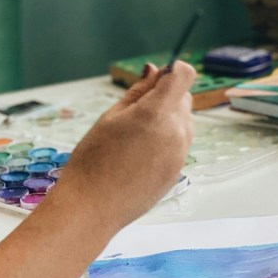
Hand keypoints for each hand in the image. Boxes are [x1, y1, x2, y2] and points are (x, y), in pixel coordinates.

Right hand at [56, 61, 194, 233]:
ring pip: (183, 122)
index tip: (153, 80)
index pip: (184, 75)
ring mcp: (180, 154)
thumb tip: (155, 70)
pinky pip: (178, 144)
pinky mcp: (178, 171)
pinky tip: (138, 156)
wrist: (93, 207)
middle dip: (165, 97)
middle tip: (132, 113)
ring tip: (133, 138)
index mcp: (157, 112)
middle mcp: (176, 132)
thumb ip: (138, 92)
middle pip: (184, 99)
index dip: (172, 71)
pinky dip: (165, 141)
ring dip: (166, 120)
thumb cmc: (94, 159)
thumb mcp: (111, 117)